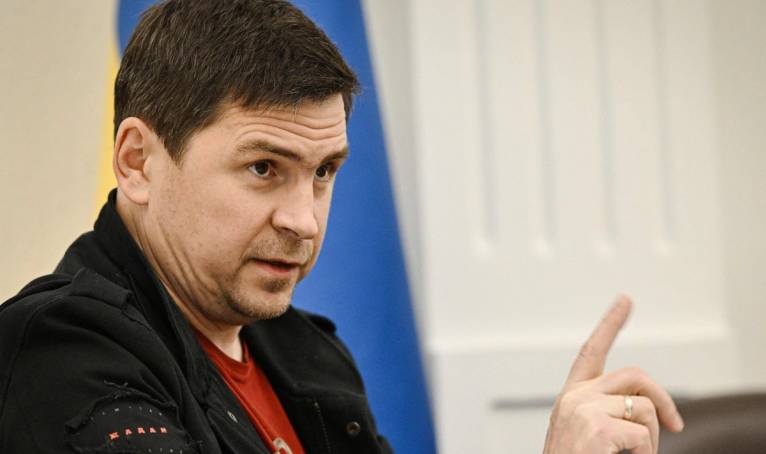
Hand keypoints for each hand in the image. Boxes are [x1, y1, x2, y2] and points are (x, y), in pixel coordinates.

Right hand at [542, 296, 684, 453]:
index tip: (625, 299)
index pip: (590, 353)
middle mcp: (573, 398)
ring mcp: (582, 410)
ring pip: (644, 408)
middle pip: (634, 376)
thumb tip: (650, 406)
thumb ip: (608, 414)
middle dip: (663, 399)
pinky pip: (644, 438)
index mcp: (570, 399)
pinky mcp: (597, 427)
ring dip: (651, 441)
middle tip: (677, 427)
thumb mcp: (588, 437)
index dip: (610, 323)